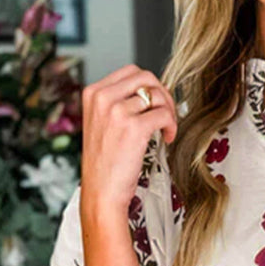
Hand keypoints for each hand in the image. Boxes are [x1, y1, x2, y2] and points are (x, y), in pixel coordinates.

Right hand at [80, 65, 179, 222]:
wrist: (101, 193)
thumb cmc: (103, 165)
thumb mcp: (100, 124)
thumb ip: (117, 104)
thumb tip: (148, 93)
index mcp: (93, 93)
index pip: (130, 72)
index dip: (149, 85)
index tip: (154, 103)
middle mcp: (103, 98)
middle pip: (146, 77)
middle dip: (162, 93)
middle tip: (166, 114)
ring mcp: (117, 111)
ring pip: (157, 95)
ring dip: (168, 111)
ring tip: (166, 129)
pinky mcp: (134, 127)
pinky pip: (164, 114)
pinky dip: (171, 125)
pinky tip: (167, 138)